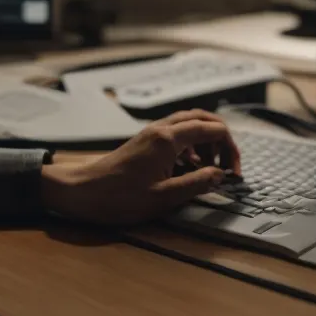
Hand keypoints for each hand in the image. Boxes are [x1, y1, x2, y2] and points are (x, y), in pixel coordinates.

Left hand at [39, 110, 241, 226]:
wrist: (82, 191)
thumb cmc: (118, 197)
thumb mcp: (163, 197)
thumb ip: (196, 184)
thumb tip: (220, 176)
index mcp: (168, 139)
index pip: (213, 130)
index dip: (230, 150)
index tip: (233, 174)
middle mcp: (160, 130)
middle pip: (202, 119)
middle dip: (221, 140)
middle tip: (227, 166)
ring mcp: (151, 134)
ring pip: (189, 124)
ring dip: (206, 141)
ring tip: (209, 168)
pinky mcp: (145, 142)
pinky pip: (176, 134)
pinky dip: (190, 145)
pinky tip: (190, 167)